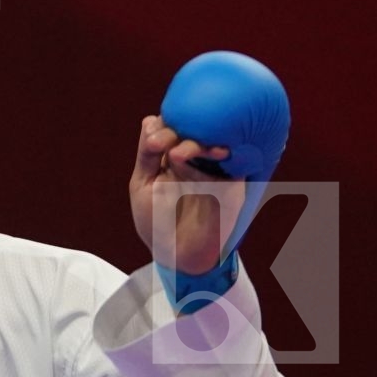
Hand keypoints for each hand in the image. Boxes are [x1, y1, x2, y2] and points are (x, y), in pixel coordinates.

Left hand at [129, 115, 246, 275]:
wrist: (179, 256)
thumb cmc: (158, 222)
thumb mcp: (142, 186)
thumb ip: (147, 155)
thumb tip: (151, 120)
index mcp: (170, 155)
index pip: (169, 126)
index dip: (162, 127)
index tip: (154, 143)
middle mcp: (194, 156)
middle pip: (191, 127)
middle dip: (176, 130)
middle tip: (162, 144)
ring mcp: (213, 167)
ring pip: (211, 139)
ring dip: (195, 142)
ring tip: (178, 154)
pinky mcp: (232, 180)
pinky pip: (234, 158)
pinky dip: (223, 152)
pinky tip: (216, 152)